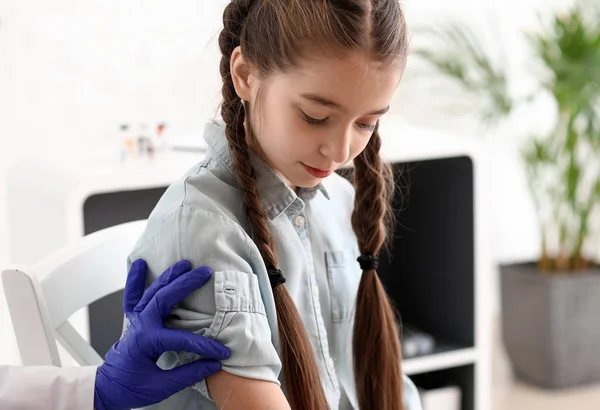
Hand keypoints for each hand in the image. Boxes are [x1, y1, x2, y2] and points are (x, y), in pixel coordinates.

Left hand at [94, 259, 230, 409]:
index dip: (205, 345)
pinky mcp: (132, 320)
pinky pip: (132, 296)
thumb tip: (214, 364)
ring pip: (152, 291)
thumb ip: (189, 374)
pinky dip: (135, 279)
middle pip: (164, 298)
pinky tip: (140, 264)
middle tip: (205, 273)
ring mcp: (135, 320)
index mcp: (146, 342)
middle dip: (186, 283)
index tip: (221, 351)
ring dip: (169, 276)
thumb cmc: (131, 388)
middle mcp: (140, 325)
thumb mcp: (162, 387)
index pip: (182, 339)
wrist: (108, 388)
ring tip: (185, 263)